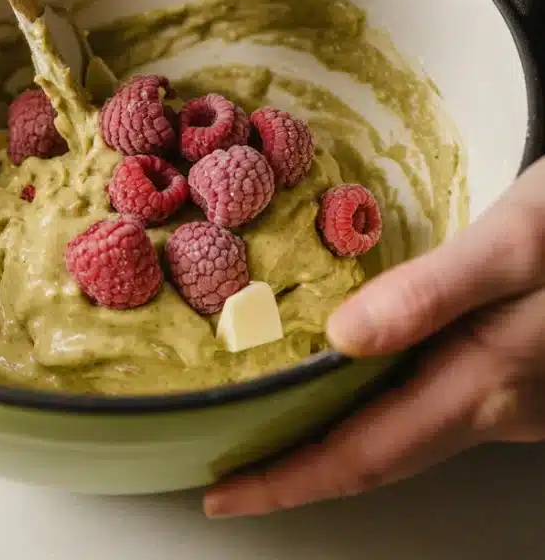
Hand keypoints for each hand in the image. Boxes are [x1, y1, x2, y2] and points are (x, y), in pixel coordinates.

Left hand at [205, 155, 544, 517]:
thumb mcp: (517, 242)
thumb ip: (434, 292)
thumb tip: (342, 338)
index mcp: (485, 383)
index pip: (366, 454)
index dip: (290, 482)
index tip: (224, 498)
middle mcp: (500, 408)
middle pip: (381, 457)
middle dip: (302, 472)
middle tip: (233, 473)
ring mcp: (518, 400)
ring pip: (410, 434)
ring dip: (341, 441)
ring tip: (276, 429)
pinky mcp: (526, 375)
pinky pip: (437, 405)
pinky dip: (380, 407)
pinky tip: (357, 381)